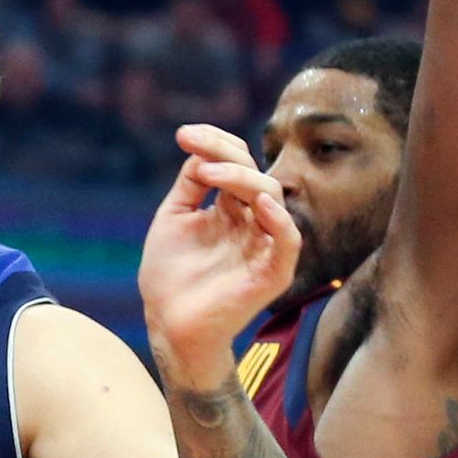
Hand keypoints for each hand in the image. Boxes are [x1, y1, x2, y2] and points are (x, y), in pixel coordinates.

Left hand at [139, 124, 300, 388]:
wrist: (168, 323)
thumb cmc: (169, 276)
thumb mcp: (174, 219)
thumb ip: (190, 184)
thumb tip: (201, 150)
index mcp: (231, 209)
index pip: (236, 163)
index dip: (214, 143)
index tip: (183, 134)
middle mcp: (252, 222)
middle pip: (254, 174)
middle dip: (225, 155)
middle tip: (193, 148)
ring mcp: (264, 246)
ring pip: (271, 197)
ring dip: (242, 178)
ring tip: (210, 173)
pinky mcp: (273, 272)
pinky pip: (289, 241)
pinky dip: (278, 220)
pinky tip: (255, 202)